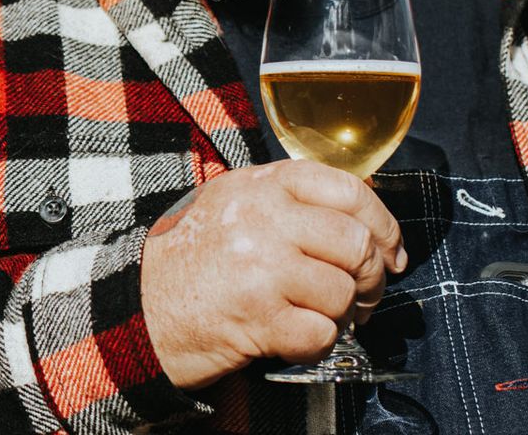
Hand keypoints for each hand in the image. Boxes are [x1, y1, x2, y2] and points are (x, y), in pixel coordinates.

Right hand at [138, 159, 406, 389]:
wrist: (136, 308)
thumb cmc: (190, 258)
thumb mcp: (232, 205)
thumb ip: (288, 199)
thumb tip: (362, 210)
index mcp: (259, 185)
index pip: (346, 188)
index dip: (383, 223)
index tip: (391, 250)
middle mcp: (261, 219)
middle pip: (355, 242)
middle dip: (371, 276)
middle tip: (363, 295)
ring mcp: (259, 268)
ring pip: (343, 291)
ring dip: (343, 313)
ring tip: (321, 316)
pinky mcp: (257, 318)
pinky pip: (322, 333)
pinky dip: (318, 342)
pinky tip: (295, 335)